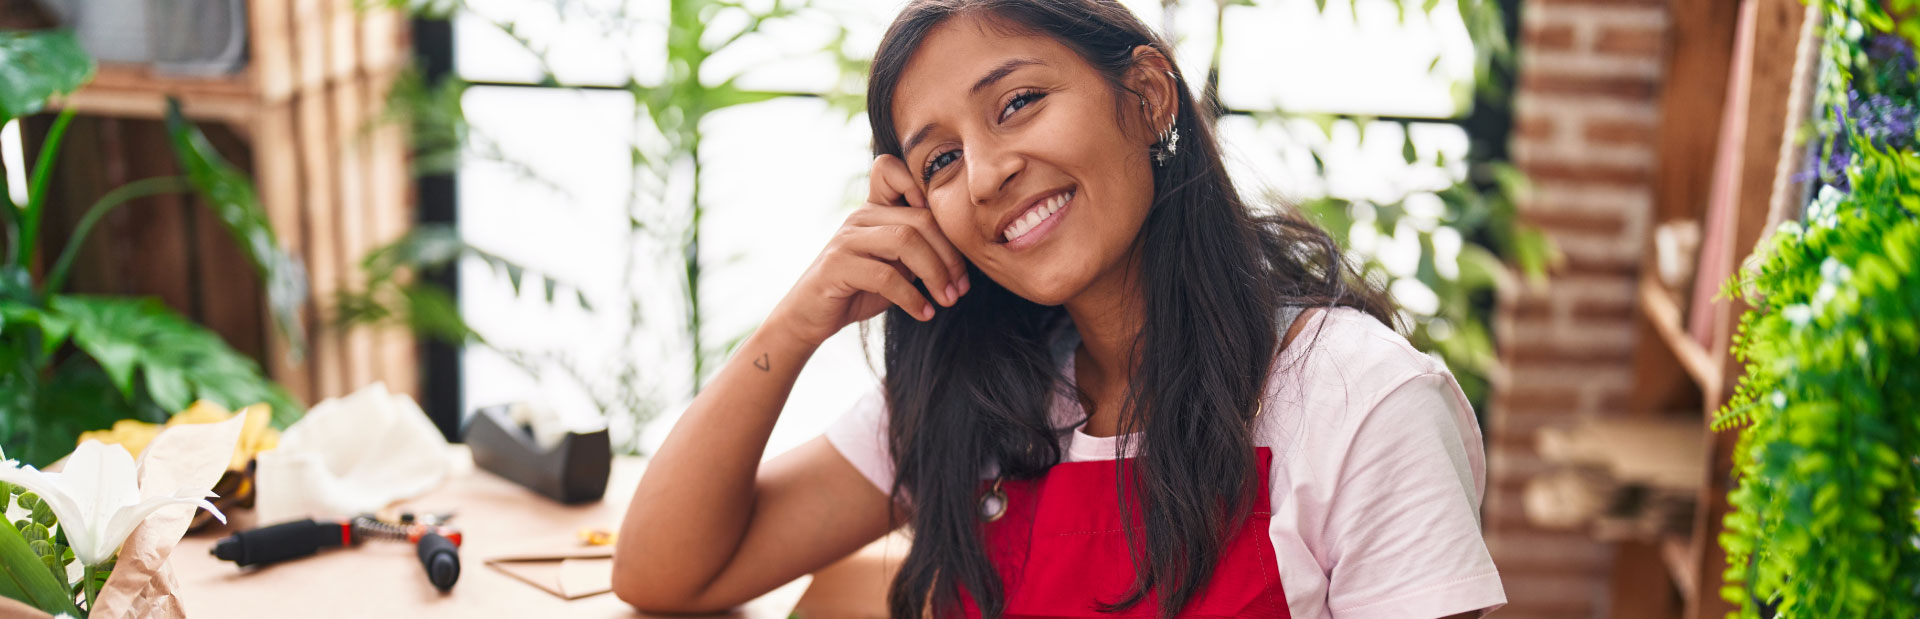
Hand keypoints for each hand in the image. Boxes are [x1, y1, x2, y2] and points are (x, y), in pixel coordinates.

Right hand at [767, 154, 969, 348]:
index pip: (891, 169)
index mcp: (874, 210)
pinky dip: (912, 298)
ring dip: (935, 274)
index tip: (949, 231)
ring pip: (905, 241)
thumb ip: (918, 250)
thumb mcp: (894, 265)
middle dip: (949, 255)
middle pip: (919, 218)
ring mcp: (846, 239)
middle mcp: (860, 217)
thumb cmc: (859, 290)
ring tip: (947, 300)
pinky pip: (885, 276)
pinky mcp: (837, 266)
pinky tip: (924, 313)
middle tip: (961, 287)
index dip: (921, 184)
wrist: (811, 316)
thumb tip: (961, 256)